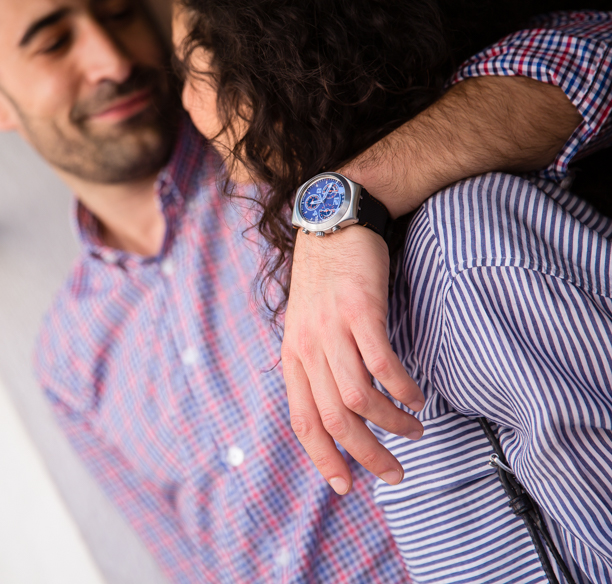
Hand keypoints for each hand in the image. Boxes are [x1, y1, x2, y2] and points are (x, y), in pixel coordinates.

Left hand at [282, 226, 424, 494]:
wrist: (333, 223)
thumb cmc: (325, 280)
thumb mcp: (306, 325)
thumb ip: (315, 364)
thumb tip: (336, 407)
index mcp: (292, 356)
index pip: (302, 421)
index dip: (323, 458)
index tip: (344, 487)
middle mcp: (308, 347)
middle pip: (333, 419)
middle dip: (365, 455)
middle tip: (395, 474)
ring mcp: (332, 329)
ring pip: (358, 398)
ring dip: (391, 425)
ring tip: (415, 431)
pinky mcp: (360, 311)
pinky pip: (382, 364)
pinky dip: (402, 389)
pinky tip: (417, 398)